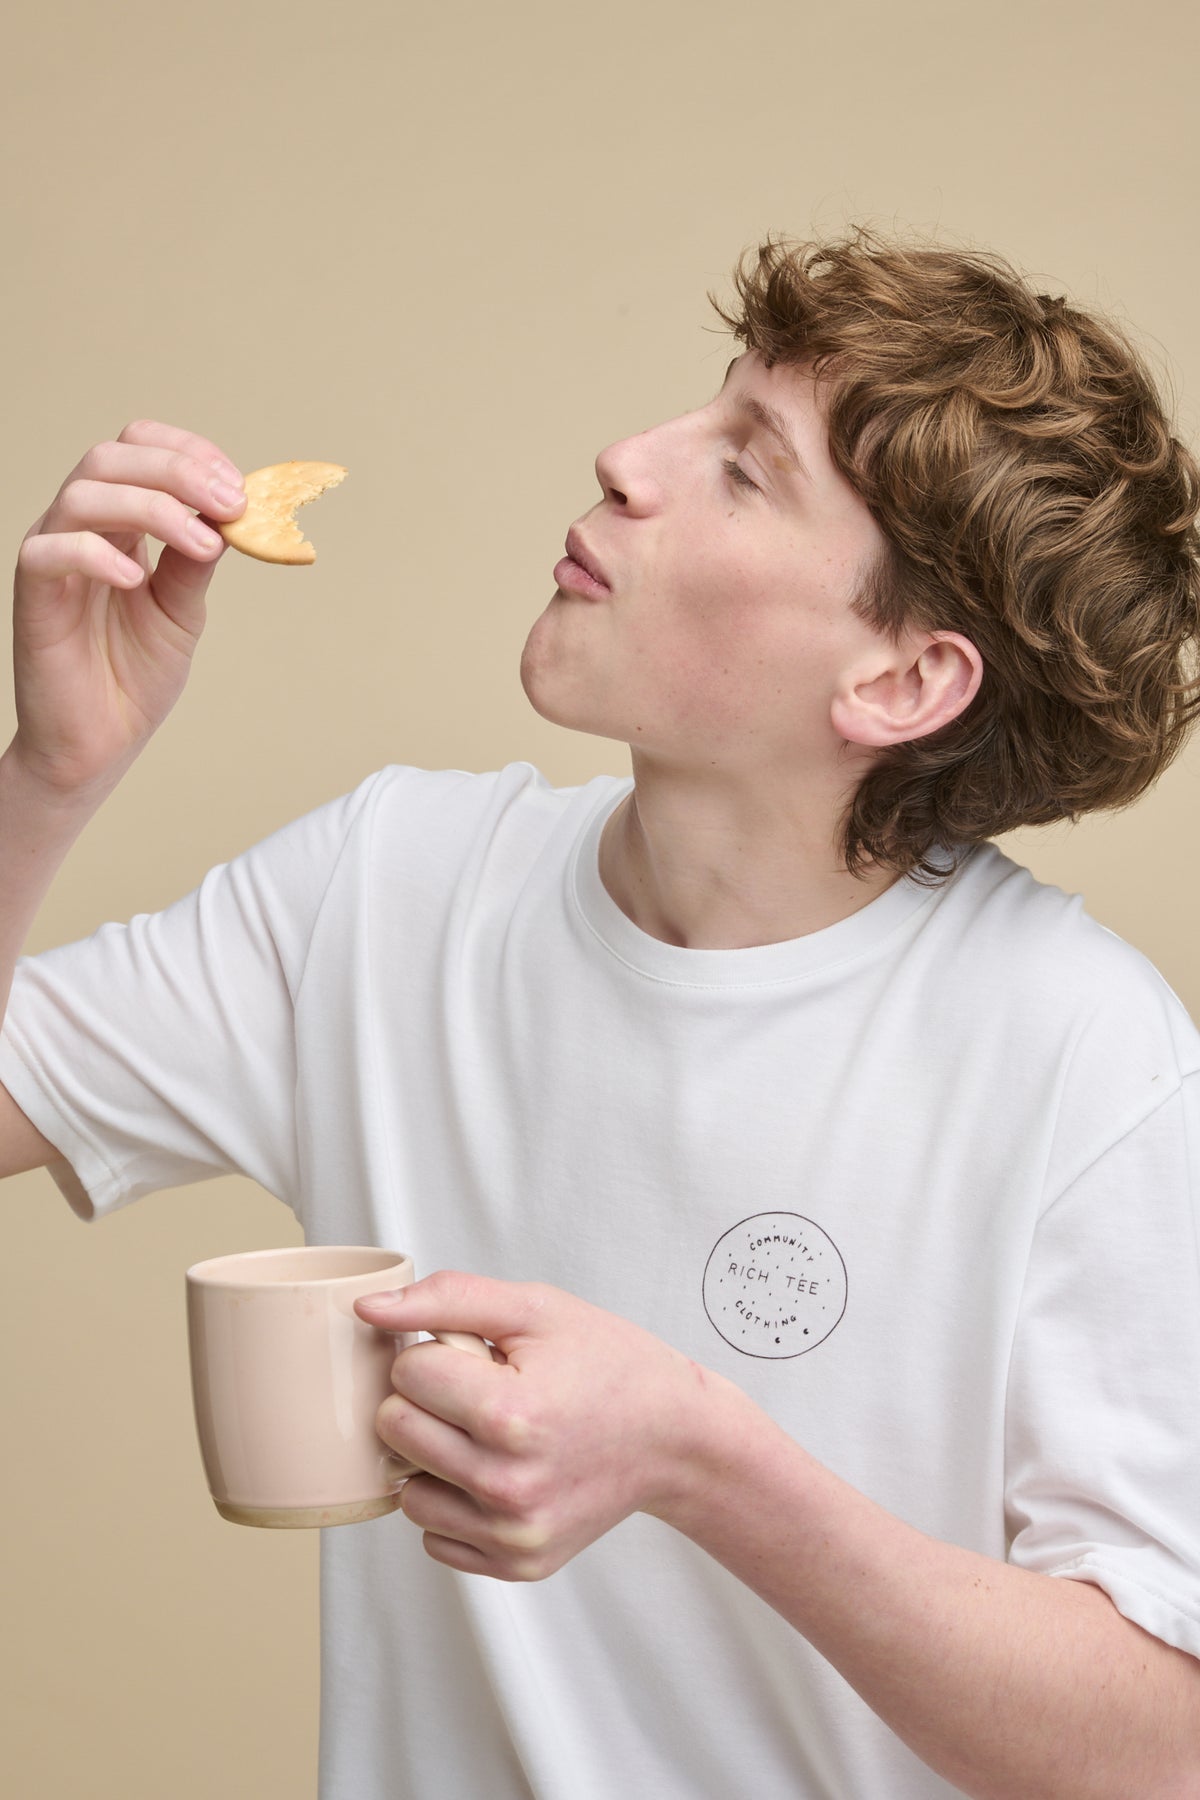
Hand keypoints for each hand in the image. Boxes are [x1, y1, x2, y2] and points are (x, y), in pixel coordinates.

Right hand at [11, 421, 246, 799]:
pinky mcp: (35, 596)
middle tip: (231, 505)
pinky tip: (137, 580)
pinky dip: (97, 553)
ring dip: (154, 507)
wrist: (100, 743)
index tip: (239, 487)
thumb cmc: (134, 676)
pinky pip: (50, 551)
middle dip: (179, 471)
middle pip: (112, 457)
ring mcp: (53, 557)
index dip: (189, 453)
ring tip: (204, 545)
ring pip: (84, 493)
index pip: (139, 449)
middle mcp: (81, 529)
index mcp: (118, 524)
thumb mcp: (182, 609)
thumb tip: (230, 511)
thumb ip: (196, 559)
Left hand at [354, 1272, 721, 1581]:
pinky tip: (498, 1473)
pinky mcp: (518, 1565)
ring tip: (488, 1434)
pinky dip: (455, 1503)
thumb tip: (367, 1309)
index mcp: (510, 1415)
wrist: (677, 1438)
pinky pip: (436, 1537)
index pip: (406, 1374)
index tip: (477, 1357)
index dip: (435, 1353)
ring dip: (434, 1457)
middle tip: (482, 1391)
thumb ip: (446, 1299)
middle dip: (426, 1401)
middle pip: (395, 1431)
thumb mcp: (536, 1308)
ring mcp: (512, 1534)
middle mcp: (507, 1485)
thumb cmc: (608, 1363)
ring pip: (407, 1491)